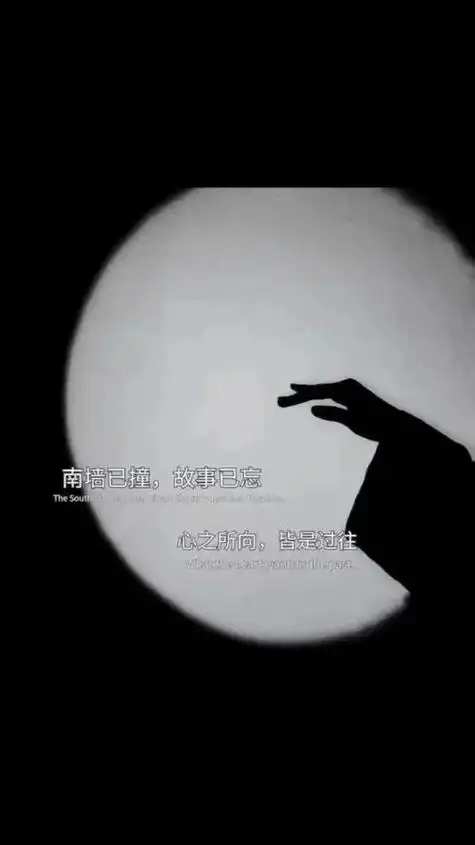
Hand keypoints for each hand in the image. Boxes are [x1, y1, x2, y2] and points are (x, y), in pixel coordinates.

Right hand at [277, 378, 401, 441]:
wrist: (396, 425)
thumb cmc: (376, 425)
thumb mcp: (353, 422)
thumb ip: (333, 414)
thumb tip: (312, 408)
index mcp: (345, 390)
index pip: (317, 393)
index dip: (299, 397)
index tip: (283, 402)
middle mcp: (346, 386)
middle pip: (317, 390)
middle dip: (299, 395)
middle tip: (279, 402)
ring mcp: (349, 389)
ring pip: (322, 391)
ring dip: (307, 393)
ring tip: (291, 392)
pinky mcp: (352, 395)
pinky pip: (329, 393)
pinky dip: (318, 394)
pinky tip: (313, 397)